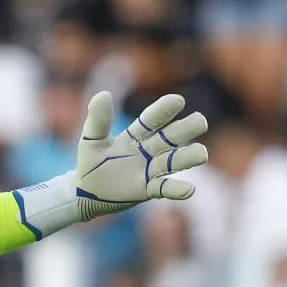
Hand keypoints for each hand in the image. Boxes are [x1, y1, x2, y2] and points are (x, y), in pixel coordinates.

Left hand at [75, 91, 208, 218]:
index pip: (152, 119)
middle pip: (170, 137)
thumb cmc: (90, 163)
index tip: (177, 101)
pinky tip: (189, 190)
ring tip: (202, 153)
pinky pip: (164, 188)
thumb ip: (98, 120)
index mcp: (135, 135)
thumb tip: (103, 94)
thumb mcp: (91, 140)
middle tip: (200, 121)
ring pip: (173, 161)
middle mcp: (147, 150)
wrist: (84, 192)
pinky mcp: (147, 190)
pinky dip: (176, 189)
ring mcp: (150, 170)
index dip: (163, 110)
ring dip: (188, 157)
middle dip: (185, 129)